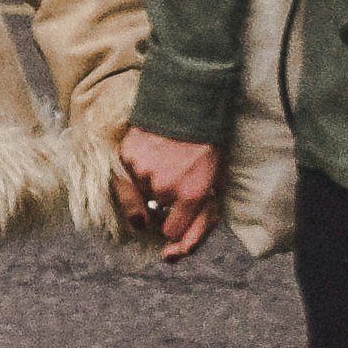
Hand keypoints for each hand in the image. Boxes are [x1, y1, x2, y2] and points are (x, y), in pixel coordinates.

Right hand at [115, 127, 220, 260]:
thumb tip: (181, 248)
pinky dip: (136, 169)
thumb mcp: (220, 180)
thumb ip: (205, 217)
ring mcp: (143, 171)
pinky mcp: (127, 155)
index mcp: (192, 194)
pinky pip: (127, 176)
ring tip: (164, 160)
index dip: (177, 224)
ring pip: (140, 194)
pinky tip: (150, 153)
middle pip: (157, 211)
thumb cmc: (210, 140)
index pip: (173, 233)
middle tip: (176, 176)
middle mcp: (165, 187)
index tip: (178, 215)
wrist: (191, 99)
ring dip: (149, 184)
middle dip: (165, 200)